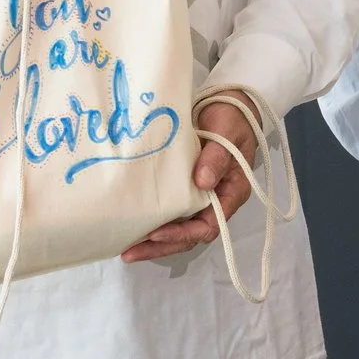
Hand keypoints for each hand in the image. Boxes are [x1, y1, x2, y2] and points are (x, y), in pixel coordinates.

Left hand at [120, 97, 260, 262]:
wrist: (229, 104)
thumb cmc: (232, 118)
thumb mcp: (227, 132)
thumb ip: (216, 156)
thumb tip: (201, 182)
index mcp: (231, 193)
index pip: (209, 226)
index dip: (183, 233)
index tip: (157, 233)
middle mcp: (215, 202)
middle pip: (190, 235)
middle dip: (161, 246)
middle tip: (130, 253)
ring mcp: (199, 196)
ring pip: (178, 228)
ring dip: (154, 241)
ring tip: (126, 248)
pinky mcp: (184, 188)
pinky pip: (170, 211)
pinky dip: (153, 221)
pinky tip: (132, 226)